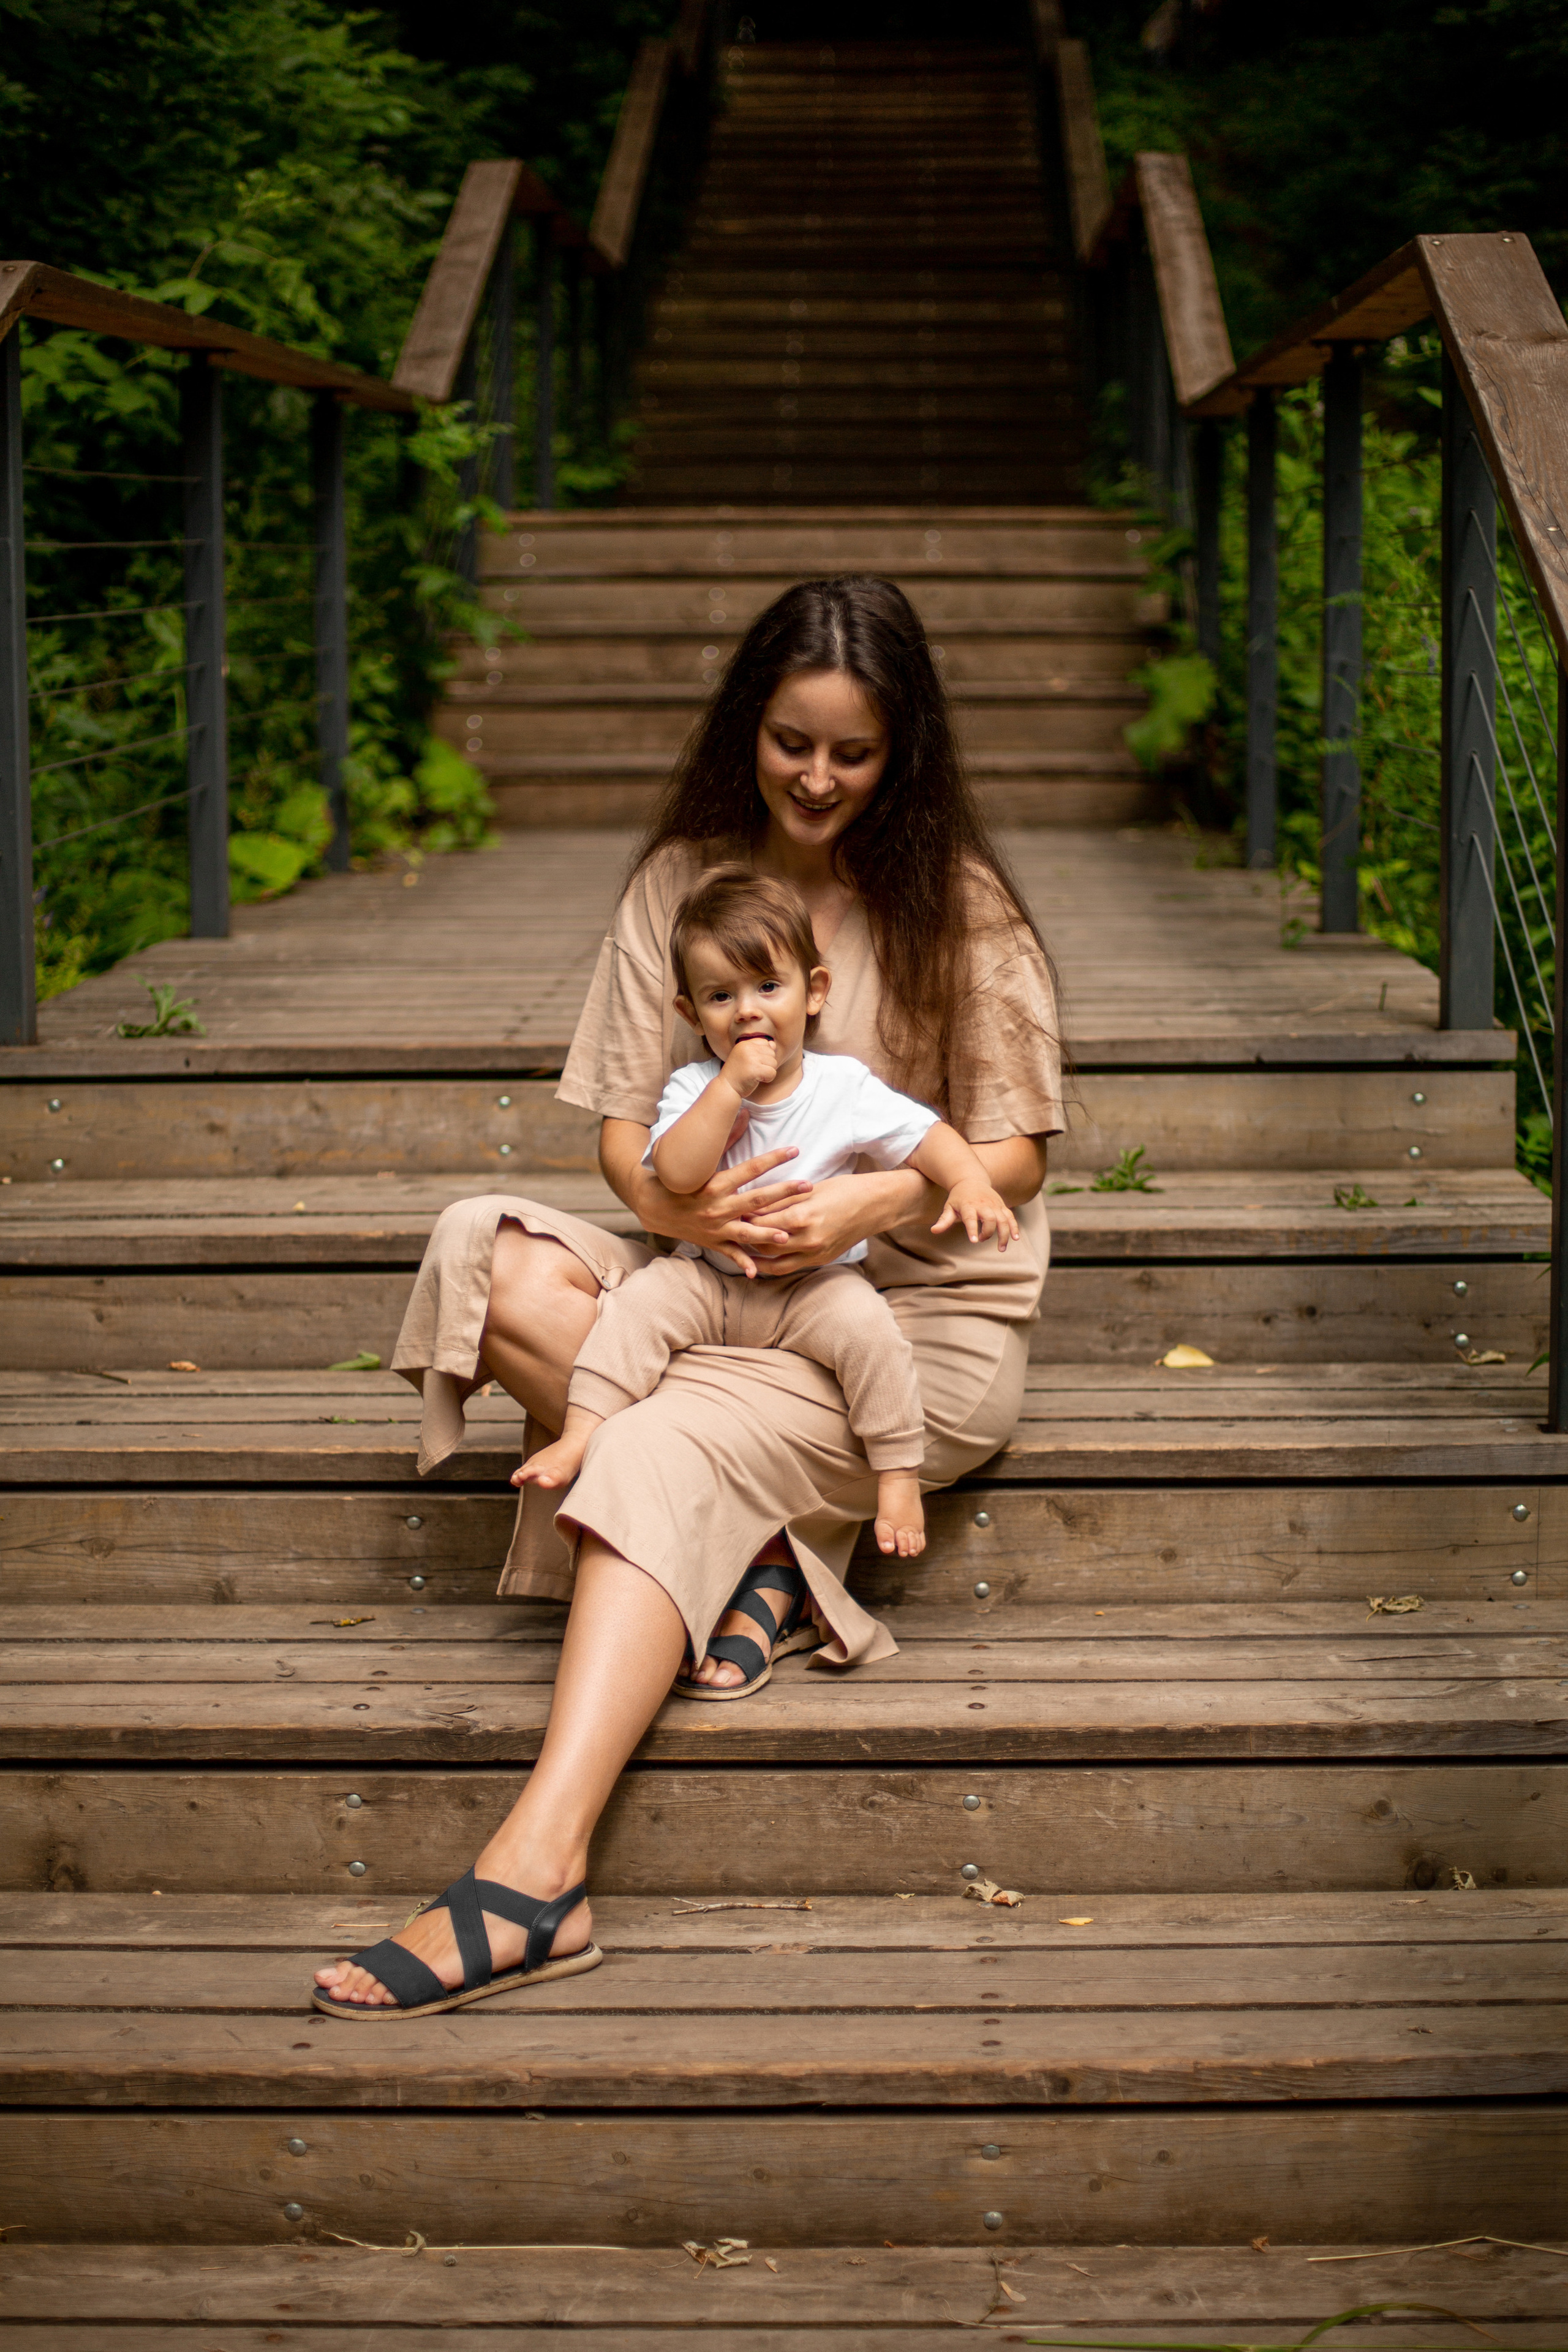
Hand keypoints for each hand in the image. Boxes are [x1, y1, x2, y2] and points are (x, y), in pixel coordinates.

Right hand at [635, 1145, 811, 1278]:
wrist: (653, 1206)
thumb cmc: (680, 1180)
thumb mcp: (701, 1160)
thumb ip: (726, 1138)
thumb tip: (745, 1113)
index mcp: (715, 1183)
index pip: (750, 1168)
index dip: (774, 1158)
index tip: (795, 1150)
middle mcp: (717, 1206)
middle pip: (756, 1200)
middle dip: (784, 1193)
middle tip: (808, 1186)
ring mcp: (715, 1227)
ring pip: (746, 1232)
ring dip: (767, 1234)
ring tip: (788, 1235)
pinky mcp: (713, 1243)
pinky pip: (730, 1255)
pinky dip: (743, 1263)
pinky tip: (758, 1272)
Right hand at [721, 1036, 777, 1097]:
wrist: (727, 1088)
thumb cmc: (738, 1074)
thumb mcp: (746, 1057)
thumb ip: (759, 1049)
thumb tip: (773, 1044)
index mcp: (744, 1044)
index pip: (765, 1042)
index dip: (763, 1054)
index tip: (753, 1063)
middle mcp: (747, 1048)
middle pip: (771, 1053)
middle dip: (766, 1063)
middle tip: (753, 1070)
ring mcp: (751, 1059)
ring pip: (774, 1062)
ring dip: (767, 1071)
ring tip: (755, 1075)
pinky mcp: (755, 1070)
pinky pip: (772, 1072)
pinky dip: (768, 1079)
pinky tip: (757, 1080)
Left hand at [743, 1171, 904, 1277]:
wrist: (876, 1205)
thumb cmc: (844, 1189)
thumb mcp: (810, 1189)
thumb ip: (781, 1200)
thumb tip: (754, 1206)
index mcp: (802, 1216)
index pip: (762, 1223)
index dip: (745, 1218)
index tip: (734, 1211)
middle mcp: (807, 1239)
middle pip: (764, 1244)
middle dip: (746, 1237)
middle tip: (733, 1229)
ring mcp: (815, 1253)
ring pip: (774, 1261)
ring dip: (756, 1255)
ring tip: (741, 1245)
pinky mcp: (821, 1260)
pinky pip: (789, 1268)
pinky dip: (772, 1265)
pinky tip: (761, 1259)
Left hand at [931, 1178, 1018, 1250]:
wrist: (971, 1179)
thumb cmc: (958, 1197)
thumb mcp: (949, 1207)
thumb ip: (944, 1220)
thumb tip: (934, 1231)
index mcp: (968, 1205)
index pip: (971, 1218)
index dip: (972, 1229)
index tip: (974, 1241)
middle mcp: (983, 1204)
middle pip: (990, 1219)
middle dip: (988, 1233)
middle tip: (980, 1240)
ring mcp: (994, 1205)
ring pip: (1003, 1219)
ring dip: (1004, 1234)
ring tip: (1001, 1249)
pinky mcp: (1002, 1206)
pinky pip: (1010, 1217)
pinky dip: (1014, 1227)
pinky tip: (1016, 1238)